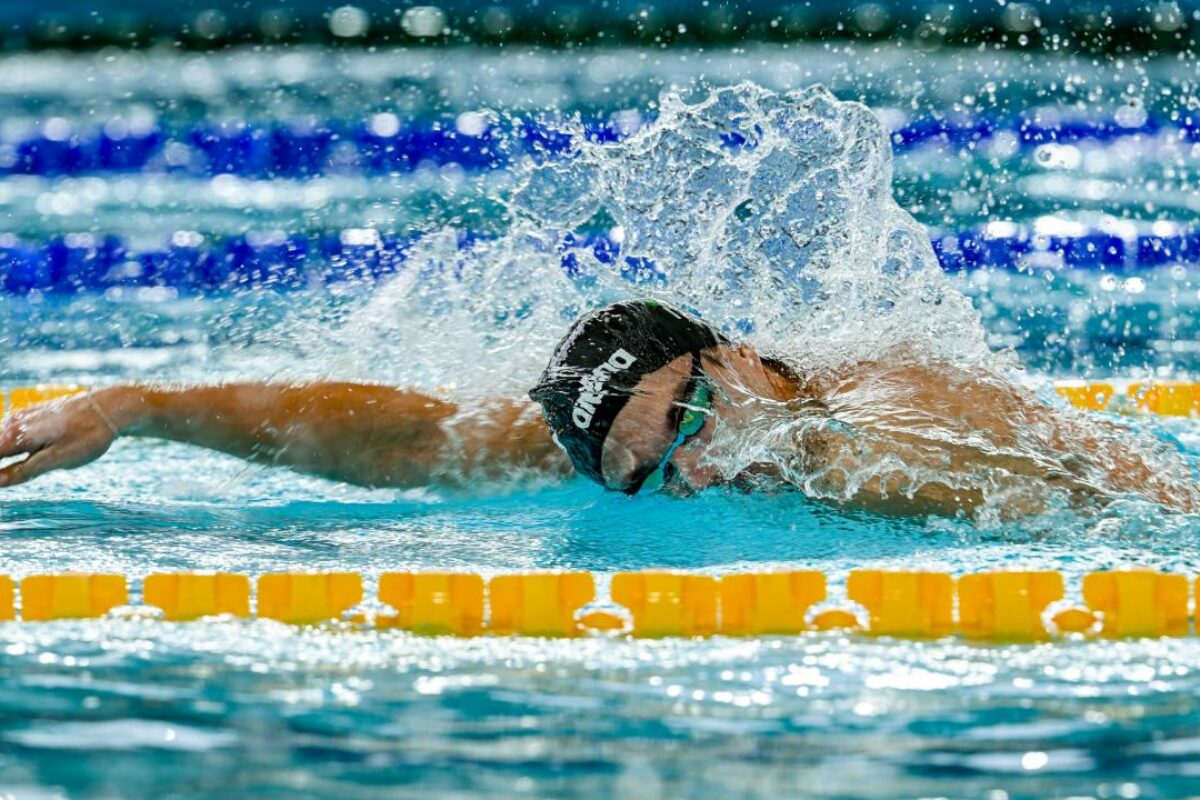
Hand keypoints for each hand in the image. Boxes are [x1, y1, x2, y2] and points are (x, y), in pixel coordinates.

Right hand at [0, 393, 120, 486]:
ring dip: (3, 452)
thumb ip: (25, 470)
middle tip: (15, 473)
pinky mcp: (33, 413)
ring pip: (1, 436)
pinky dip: (8, 441)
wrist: (109, 407)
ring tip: (11, 470)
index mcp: (16, 436)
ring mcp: (23, 415)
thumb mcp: (58, 459)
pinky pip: (10, 428)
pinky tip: (15, 448)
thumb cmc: (87, 435)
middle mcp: (14, 423)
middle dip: (0, 464)